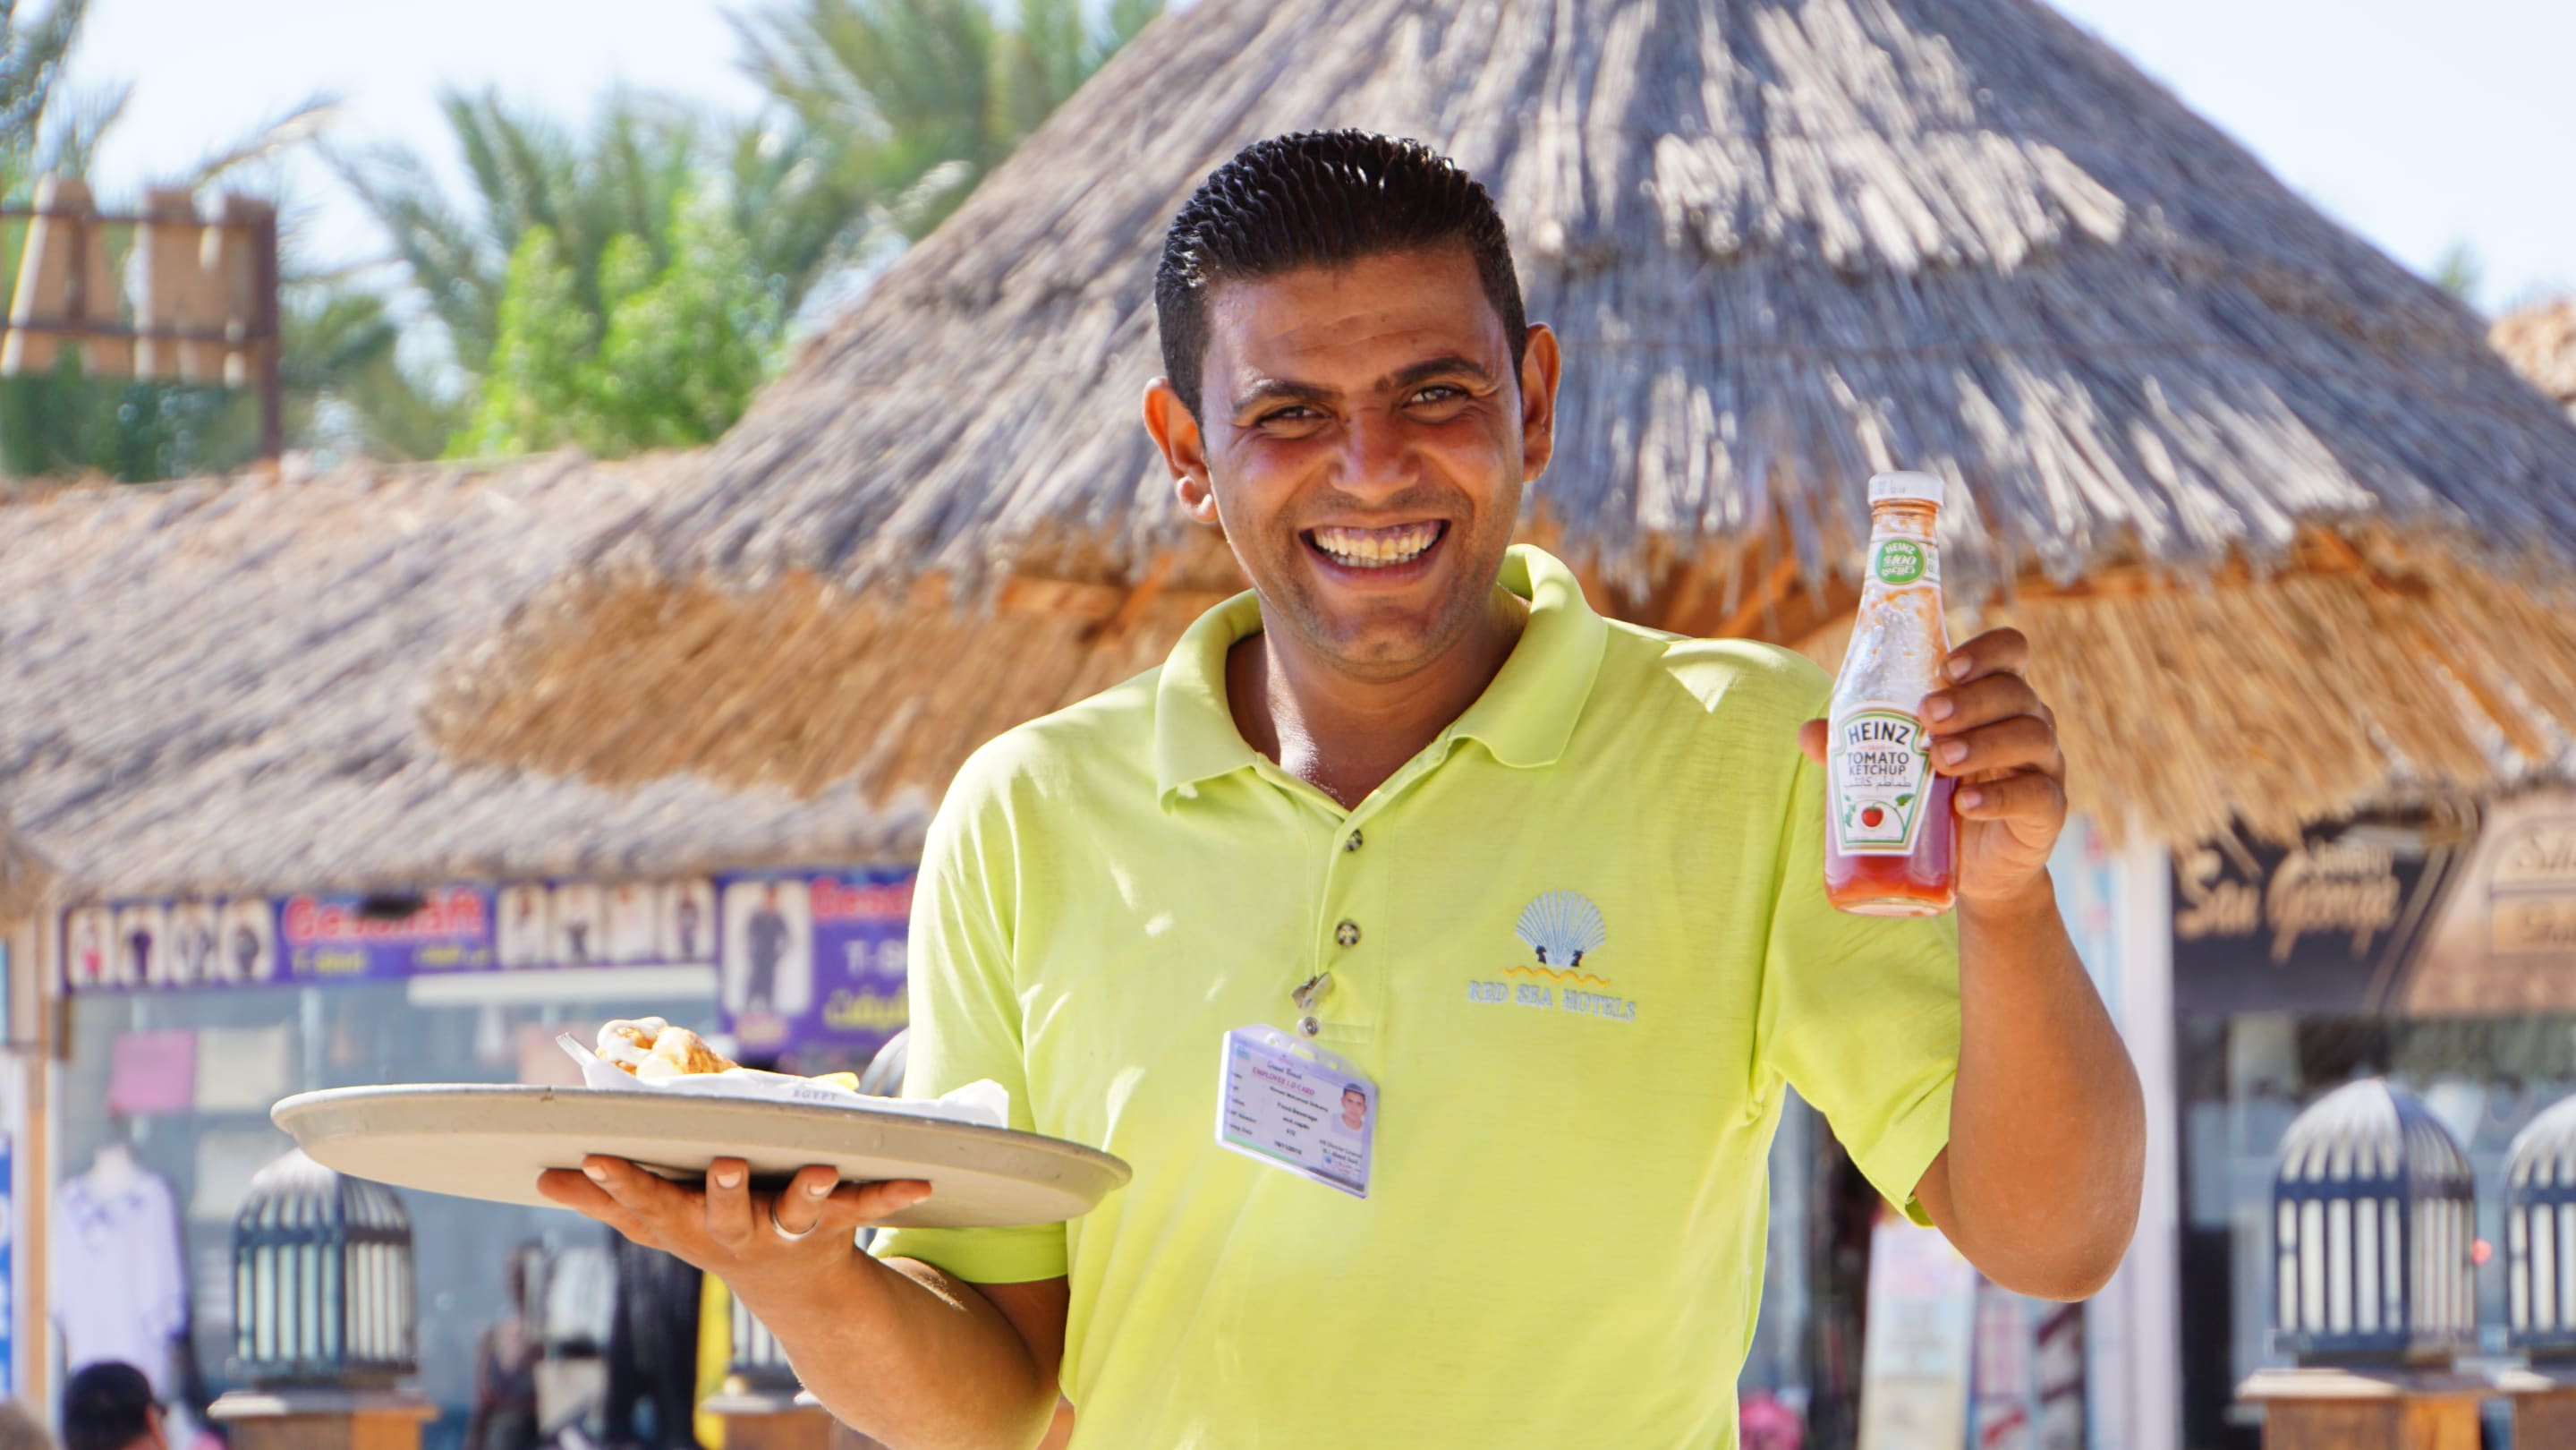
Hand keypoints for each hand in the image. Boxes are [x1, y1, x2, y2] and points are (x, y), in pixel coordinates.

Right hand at [538, 1157, 930, 1308]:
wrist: (797, 1293)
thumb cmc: (714, 1234)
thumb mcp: (659, 1222)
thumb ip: (605, 1198)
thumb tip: (541, 1175)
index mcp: (688, 1226)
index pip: (647, 1205)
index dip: (620, 1184)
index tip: (594, 1156)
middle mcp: (737, 1235)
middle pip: (726, 1214)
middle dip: (723, 1191)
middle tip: (723, 1163)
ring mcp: (788, 1231)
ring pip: (798, 1212)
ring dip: (811, 1193)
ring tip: (823, 1170)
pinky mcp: (835, 1225)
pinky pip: (868, 1206)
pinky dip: (893, 1194)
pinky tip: (920, 1181)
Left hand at [1799, 627, 2065, 908]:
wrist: (1976, 872)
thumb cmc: (1937, 801)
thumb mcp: (1900, 767)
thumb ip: (1860, 747)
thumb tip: (1808, 732)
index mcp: (1996, 700)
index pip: (2010, 652)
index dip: (1986, 651)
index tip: (1947, 667)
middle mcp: (2029, 723)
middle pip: (2016, 692)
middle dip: (1971, 700)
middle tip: (1927, 717)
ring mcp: (2044, 766)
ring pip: (2031, 736)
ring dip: (1983, 744)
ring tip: (1940, 760)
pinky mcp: (2048, 811)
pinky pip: (2037, 796)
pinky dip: (1999, 798)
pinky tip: (1966, 805)